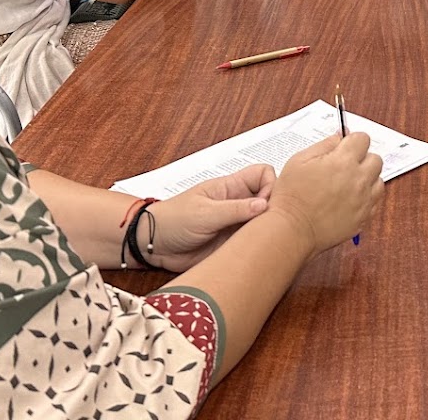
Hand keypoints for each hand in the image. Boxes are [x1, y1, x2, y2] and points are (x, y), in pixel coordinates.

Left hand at [148, 165, 276, 271]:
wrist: (153, 244)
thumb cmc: (172, 219)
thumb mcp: (205, 213)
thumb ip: (236, 209)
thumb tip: (265, 205)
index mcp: (231, 187)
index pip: (263, 174)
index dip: (271, 186)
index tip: (266, 205)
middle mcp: (237, 204)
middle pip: (269, 199)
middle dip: (274, 211)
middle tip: (268, 227)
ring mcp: (236, 224)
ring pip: (263, 223)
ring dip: (266, 232)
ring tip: (260, 242)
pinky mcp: (232, 244)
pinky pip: (252, 244)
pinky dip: (257, 248)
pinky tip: (254, 253)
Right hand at [267, 131, 383, 256]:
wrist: (292, 229)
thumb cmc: (291, 196)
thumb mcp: (300, 160)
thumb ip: (324, 145)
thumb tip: (340, 137)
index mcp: (343, 162)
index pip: (363, 139)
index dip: (352, 141)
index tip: (345, 146)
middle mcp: (358, 180)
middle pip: (376, 159)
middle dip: (362, 158)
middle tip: (345, 166)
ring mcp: (363, 200)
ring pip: (378, 180)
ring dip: (367, 179)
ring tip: (347, 184)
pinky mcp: (364, 217)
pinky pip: (375, 201)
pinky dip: (366, 198)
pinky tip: (349, 199)